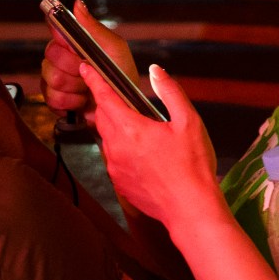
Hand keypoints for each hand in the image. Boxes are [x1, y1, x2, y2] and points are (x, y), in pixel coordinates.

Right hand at [40, 0, 136, 115]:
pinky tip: (81, 100)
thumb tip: (78, 4)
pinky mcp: (55, 99)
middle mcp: (62, 57)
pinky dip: (70, 101)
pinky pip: (51, 97)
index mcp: (75, 42)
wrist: (123, 107)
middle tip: (88, 70)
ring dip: (74, 86)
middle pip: (51, 53)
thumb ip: (93, 28)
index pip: (55, 28)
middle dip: (73, 66)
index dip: (62, 36)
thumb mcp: (114, 48)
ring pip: (50, 76)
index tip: (75, 46)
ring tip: (87, 87)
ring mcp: (56, 78)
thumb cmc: (123, 75)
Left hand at [79, 62, 219, 226]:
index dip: (94, 80)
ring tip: (139, 128)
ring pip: (107, 138)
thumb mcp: (189, 122)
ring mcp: (116, 168)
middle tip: (123, 98)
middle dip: (107, 103)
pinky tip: (142, 153)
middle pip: (102, 117)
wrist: (191, 210)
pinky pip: (114, 159)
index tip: (86, 68)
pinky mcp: (120, 184)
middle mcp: (117, 148)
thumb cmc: (192, 168)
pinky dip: (121, 149)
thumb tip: (156, 72)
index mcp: (131, 129)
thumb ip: (170, 92)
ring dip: (116, 127)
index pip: (104, 97)